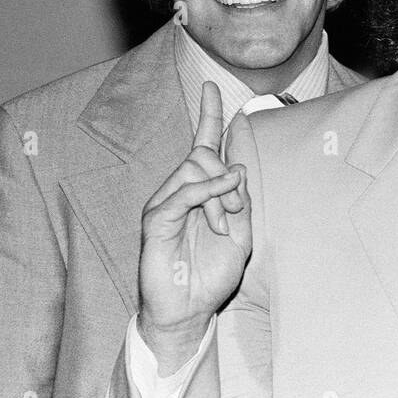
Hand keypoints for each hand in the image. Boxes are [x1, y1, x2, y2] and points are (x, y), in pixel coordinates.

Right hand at [137, 81, 251, 372]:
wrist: (189, 311)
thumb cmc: (212, 275)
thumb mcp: (242, 235)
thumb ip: (241, 201)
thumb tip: (237, 169)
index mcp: (201, 191)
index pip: (203, 144)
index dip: (208, 115)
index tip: (210, 86)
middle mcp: (180, 191)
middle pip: (204, 154)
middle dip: (227, 178)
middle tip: (236, 214)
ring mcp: (165, 203)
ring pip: (194, 170)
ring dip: (219, 196)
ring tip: (222, 228)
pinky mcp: (155, 220)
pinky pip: (181, 194)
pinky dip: (205, 194)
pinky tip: (219, 206)